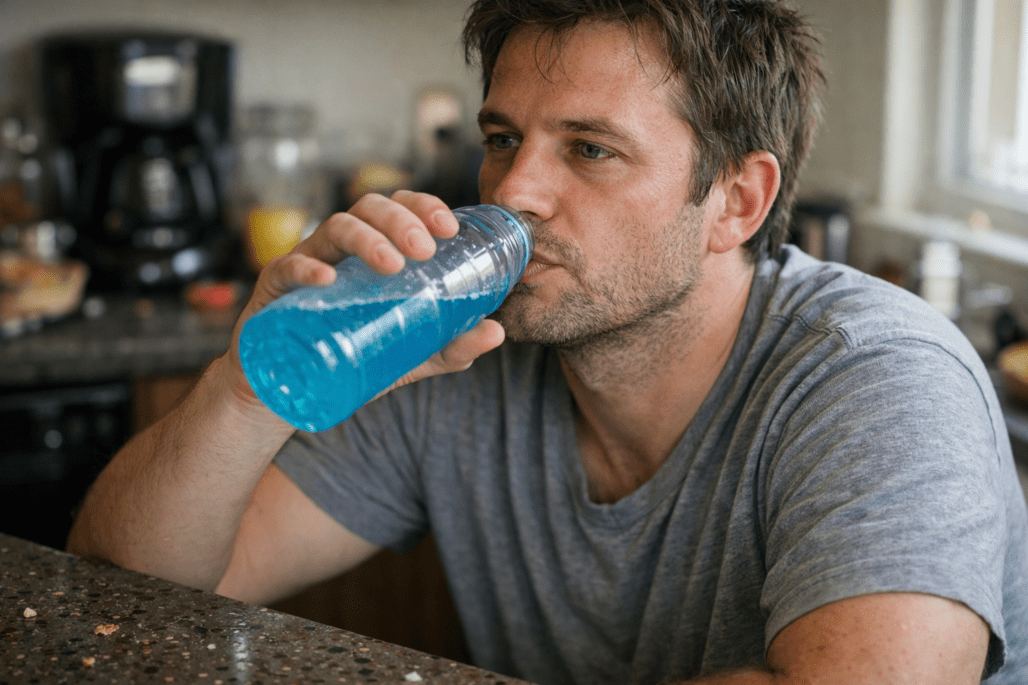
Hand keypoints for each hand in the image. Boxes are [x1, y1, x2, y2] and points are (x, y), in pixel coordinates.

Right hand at [227, 190, 506, 402]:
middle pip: (369, 208)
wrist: (290, 393)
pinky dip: (308, 268)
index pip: (399, 209)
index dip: (424, 206)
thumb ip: (451, 345)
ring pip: (333, 227)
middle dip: (401, 220)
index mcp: (373, 252)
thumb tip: (497, 332)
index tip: (450, 229)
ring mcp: (306, 264)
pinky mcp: (275, 290)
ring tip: (392, 265)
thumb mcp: (410, 356)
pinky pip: (286, 268)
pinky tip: (327, 279)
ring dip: (366, 238)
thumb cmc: (351, 358)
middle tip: (425, 250)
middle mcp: (341, 249)